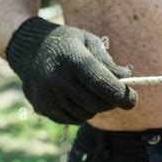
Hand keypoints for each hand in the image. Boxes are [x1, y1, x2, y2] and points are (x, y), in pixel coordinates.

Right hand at [6, 16, 137, 123]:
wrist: (27, 48)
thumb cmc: (66, 43)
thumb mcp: (88, 41)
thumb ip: (108, 61)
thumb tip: (128, 77)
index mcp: (72, 59)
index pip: (102, 84)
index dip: (122, 95)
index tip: (133, 101)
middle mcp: (58, 79)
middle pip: (97, 104)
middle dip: (111, 101)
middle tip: (113, 94)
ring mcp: (49, 96)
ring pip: (87, 115)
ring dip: (95, 107)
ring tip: (88, 90)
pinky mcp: (43, 108)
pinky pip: (73, 120)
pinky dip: (81, 112)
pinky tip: (74, 96)